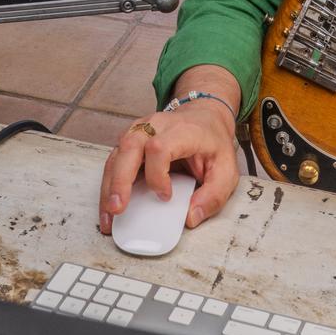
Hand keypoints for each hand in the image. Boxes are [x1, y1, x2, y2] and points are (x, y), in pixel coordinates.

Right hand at [97, 98, 239, 233]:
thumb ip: (214, 195)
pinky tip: (108, 206)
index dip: (157, 175)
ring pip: (116, 154)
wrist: (204, 117)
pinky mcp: (130, 141)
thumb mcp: (227, 169)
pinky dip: (108, 184)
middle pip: (130, 146)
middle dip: (120, 180)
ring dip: (108, 186)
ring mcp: (139, 131)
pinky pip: (114, 161)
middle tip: (117, 208)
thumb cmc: (213, 143)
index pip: (159, 147)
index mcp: (182, 130)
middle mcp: (156, 126)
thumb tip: (190, 217)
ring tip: (108, 215)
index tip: (165, 197)